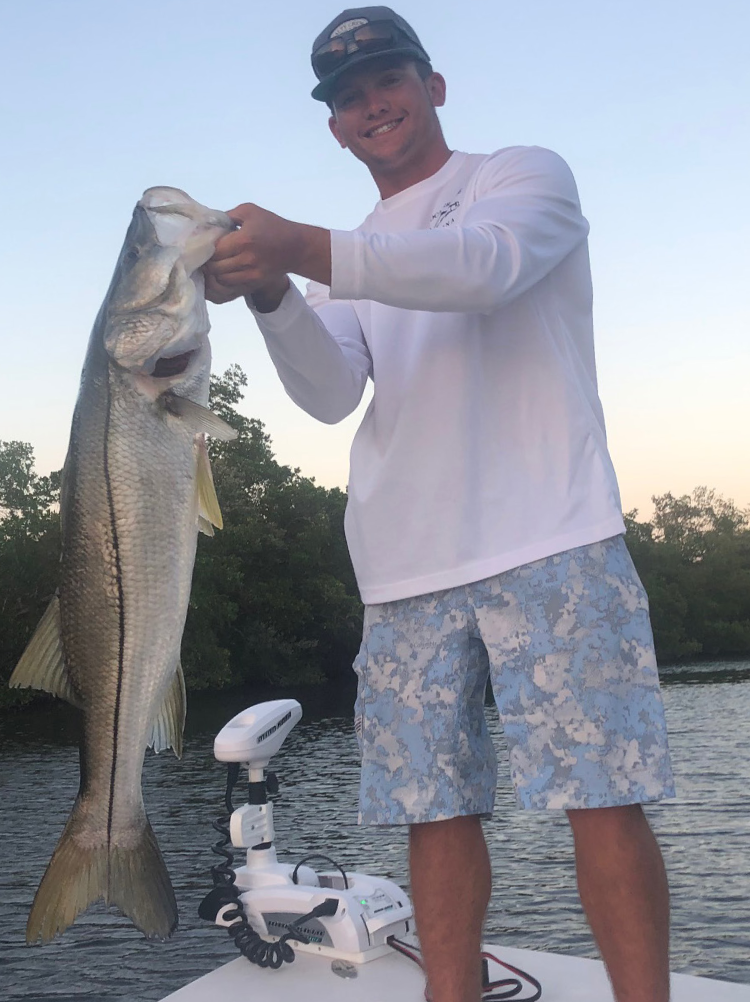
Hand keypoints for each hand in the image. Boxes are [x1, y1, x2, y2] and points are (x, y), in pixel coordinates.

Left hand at [203, 203, 331, 306]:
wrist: (296, 247)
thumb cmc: (272, 225)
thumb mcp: (250, 211)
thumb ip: (228, 215)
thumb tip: (209, 223)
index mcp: (244, 239)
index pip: (215, 250)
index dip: (207, 250)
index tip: (206, 246)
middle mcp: (247, 258)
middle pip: (216, 267)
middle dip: (209, 263)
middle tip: (207, 258)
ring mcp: (252, 273)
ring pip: (222, 279)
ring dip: (215, 274)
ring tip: (215, 266)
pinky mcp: (256, 282)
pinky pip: (233, 286)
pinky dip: (224, 281)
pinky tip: (224, 273)